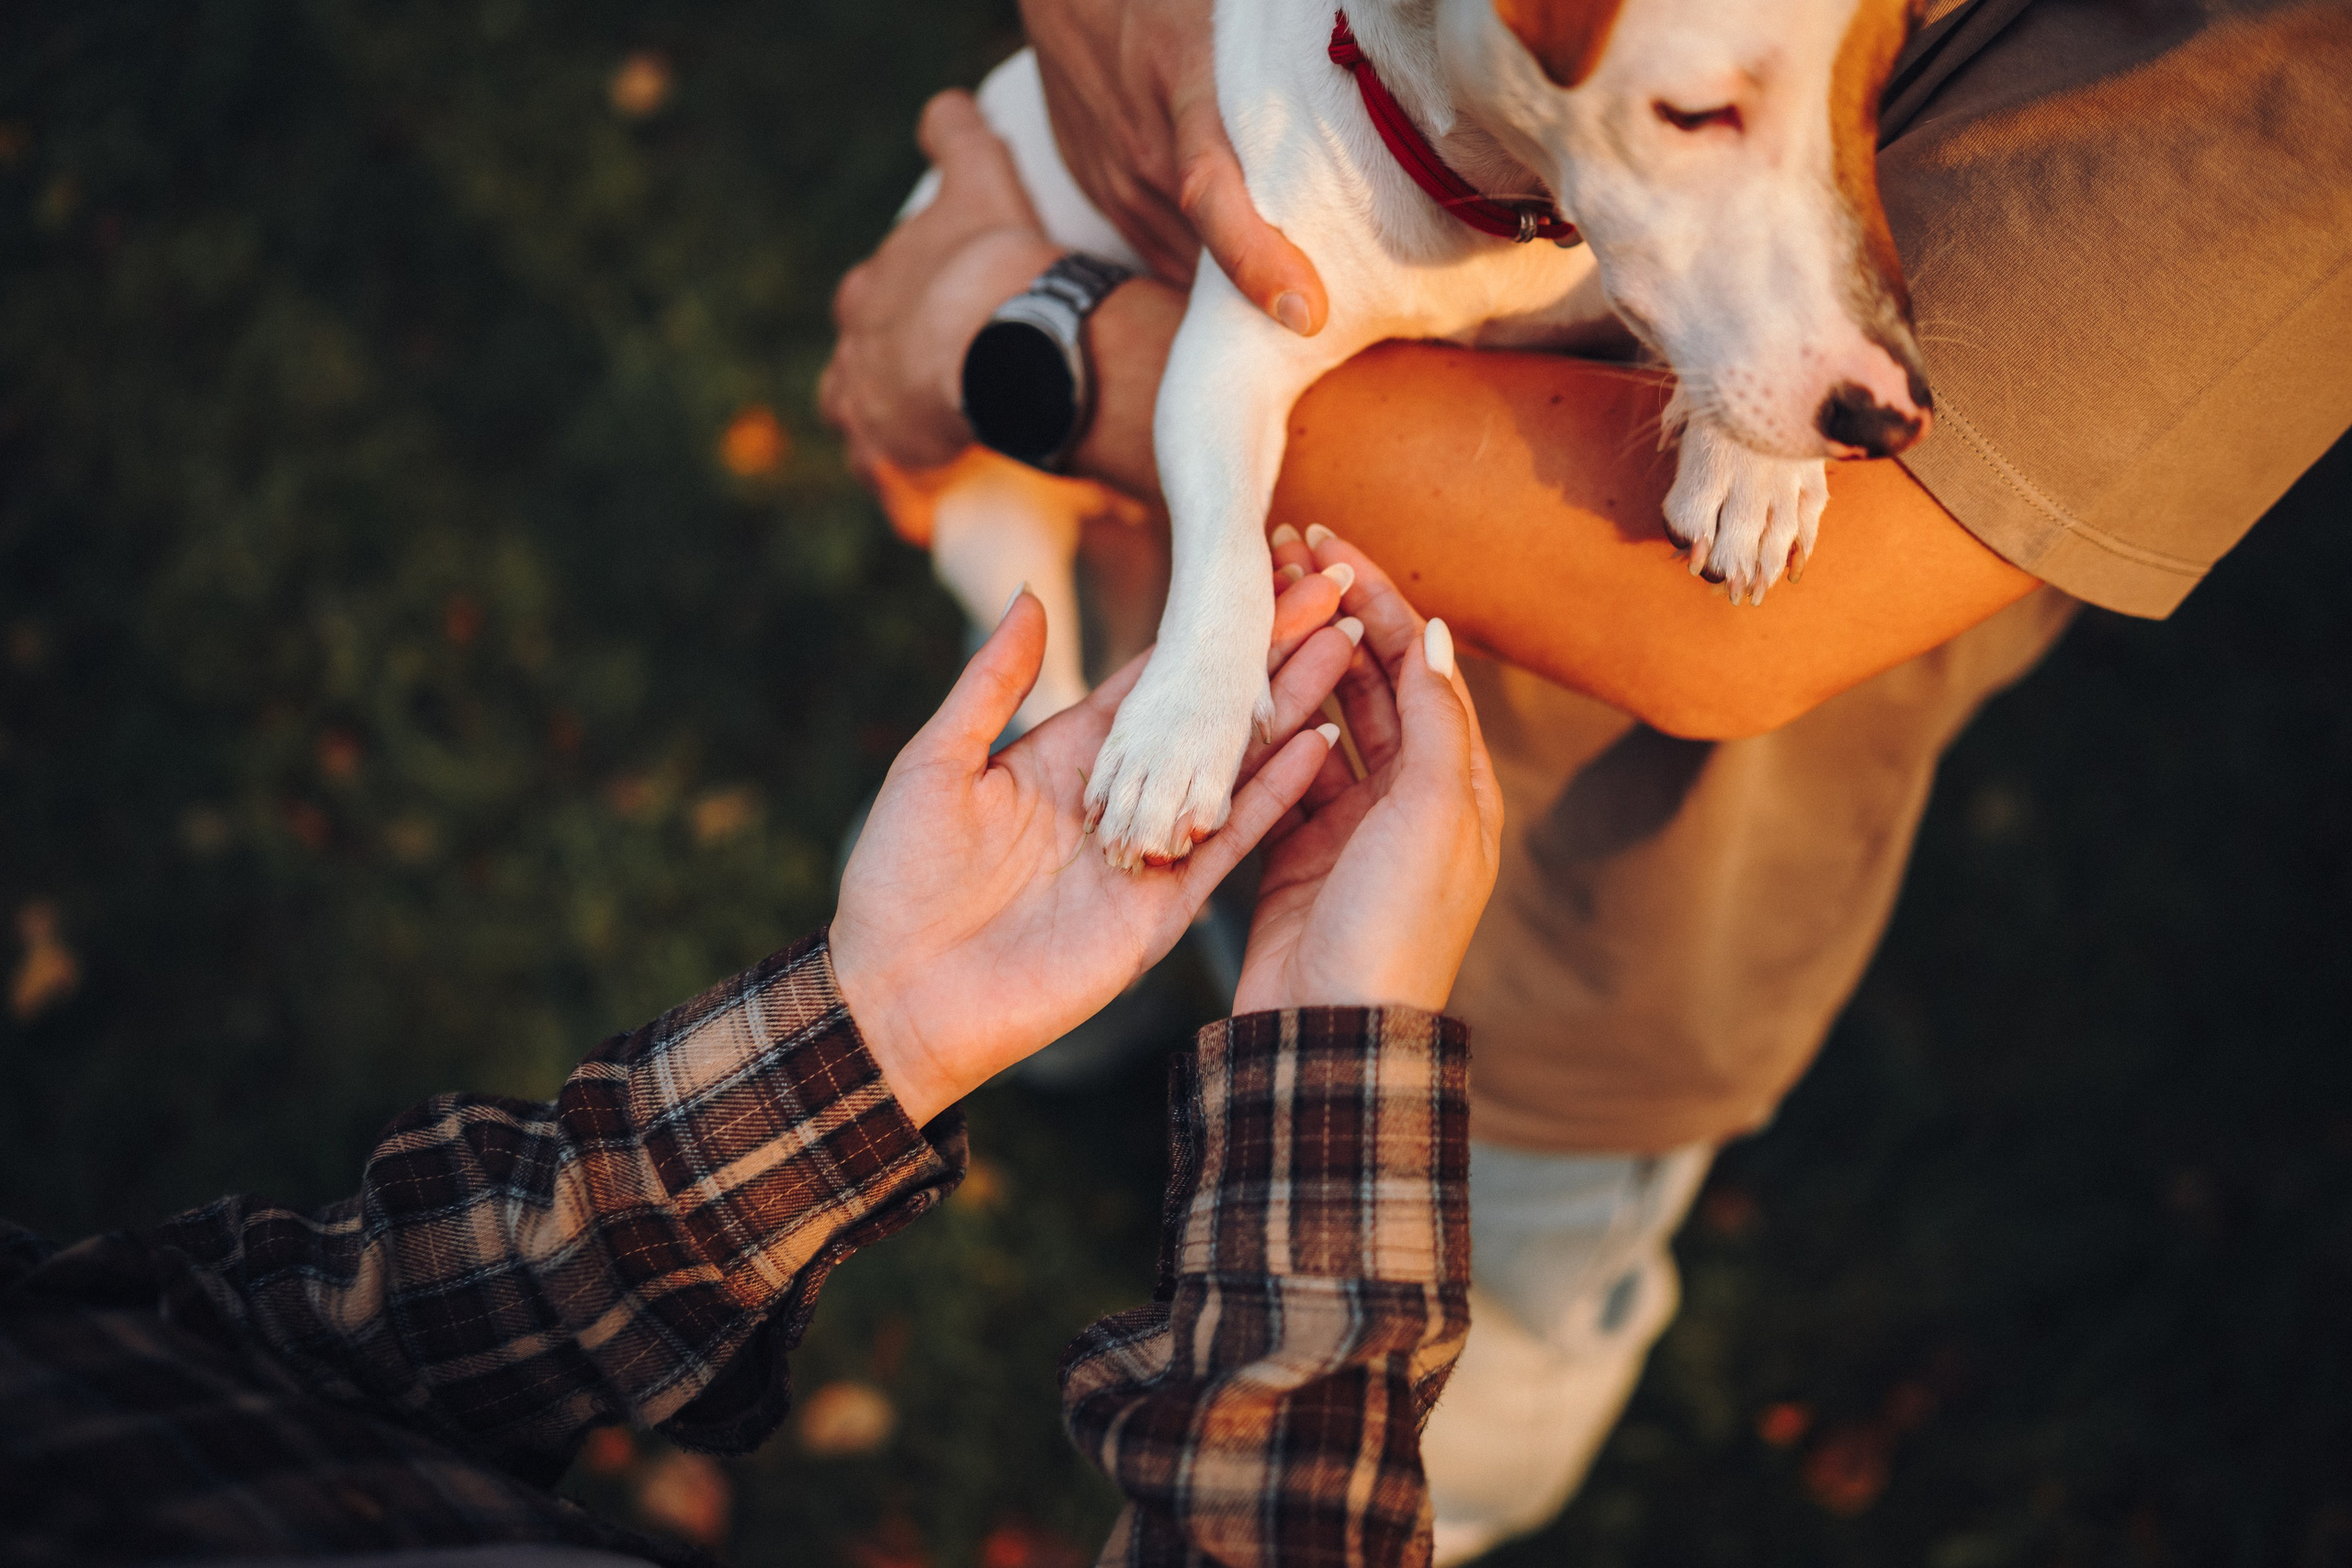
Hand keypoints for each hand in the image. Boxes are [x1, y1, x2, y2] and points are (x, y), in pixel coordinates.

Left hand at [818, 92, 1062, 476]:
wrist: (1002, 332)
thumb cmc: (991, 257)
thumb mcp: (974, 177)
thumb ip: (955, 137)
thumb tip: (947, 108)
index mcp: (867, 298)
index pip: (867, 310)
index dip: (901, 322)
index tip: (934, 333)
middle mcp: (852, 356)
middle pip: (855, 378)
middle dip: (886, 388)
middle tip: (941, 399)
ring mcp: (866, 414)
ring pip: (867, 439)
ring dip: (894, 450)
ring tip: (937, 461)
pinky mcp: (891, 464)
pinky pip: (898, 498)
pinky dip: (914, 506)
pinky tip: (937, 515)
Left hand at [831, 567, 1359, 1124]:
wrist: (899, 996)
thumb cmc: (898, 876)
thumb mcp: (938, 762)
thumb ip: (992, 682)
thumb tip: (1030, 591)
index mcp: (1068, 756)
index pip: (1156, 680)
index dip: (1210, 629)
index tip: (1264, 573)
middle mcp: (1120, 796)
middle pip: (1211, 713)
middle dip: (1271, 655)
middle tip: (1335, 592)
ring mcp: (1148, 851)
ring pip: (1236, 768)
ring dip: (1292, 710)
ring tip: (1350, 651)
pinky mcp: (1162, 909)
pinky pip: (1229, 844)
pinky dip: (1275, 795)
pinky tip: (1322, 743)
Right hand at [1019, 0, 1330, 334]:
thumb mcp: (1232, 14)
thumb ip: (1280, 62)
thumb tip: (1353, 81)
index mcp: (1185, 89)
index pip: (1212, 192)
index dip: (1256, 260)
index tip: (1304, 311)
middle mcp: (1141, 146)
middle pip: (1207, 250)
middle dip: (1268, 288)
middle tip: (1331, 307)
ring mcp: (1112, 176)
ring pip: (1181, 262)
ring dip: (1230, 285)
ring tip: (1288, 289)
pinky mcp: (1098, 190)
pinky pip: (1156, 251)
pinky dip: (1198, 263)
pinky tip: (1233, 259)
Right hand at [1234, 527, 1503, 1014]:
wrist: (1329, 1030)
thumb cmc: (1394, 926)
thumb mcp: (1430, 813)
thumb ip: (1433, 720)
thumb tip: (1434, 633)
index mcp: (1456, 787)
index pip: (1422, 668)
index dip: (1380, 601)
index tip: (1330, 545)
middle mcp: (1408, 801)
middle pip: (1372, 686)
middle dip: (1332, 619)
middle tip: (1282, 558)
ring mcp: (1349, 827)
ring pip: (1323, 724)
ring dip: (1293, 665)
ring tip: (1252, 606)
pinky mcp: (1295, 854)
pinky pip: (1280, 775)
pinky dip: (1262, 730)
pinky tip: (1234, 687)